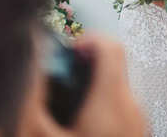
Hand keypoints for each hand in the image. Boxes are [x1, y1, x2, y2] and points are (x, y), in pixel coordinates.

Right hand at [26, 35, 145, 136]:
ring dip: (92, 85)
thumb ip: (35, 103)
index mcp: (110, 99)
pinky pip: (122, 103)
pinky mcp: (139, 127)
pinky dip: (102, 103)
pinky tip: (83, 122)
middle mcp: (131, 103)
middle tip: (63, 79)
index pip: (110, 45)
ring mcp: (139, 116)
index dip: (87, 39)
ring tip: (68, 104)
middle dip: (85, 64)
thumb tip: (28, 73)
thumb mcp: (48, 136)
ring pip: (116, 84)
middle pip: (113, 63)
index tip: (69, 51)